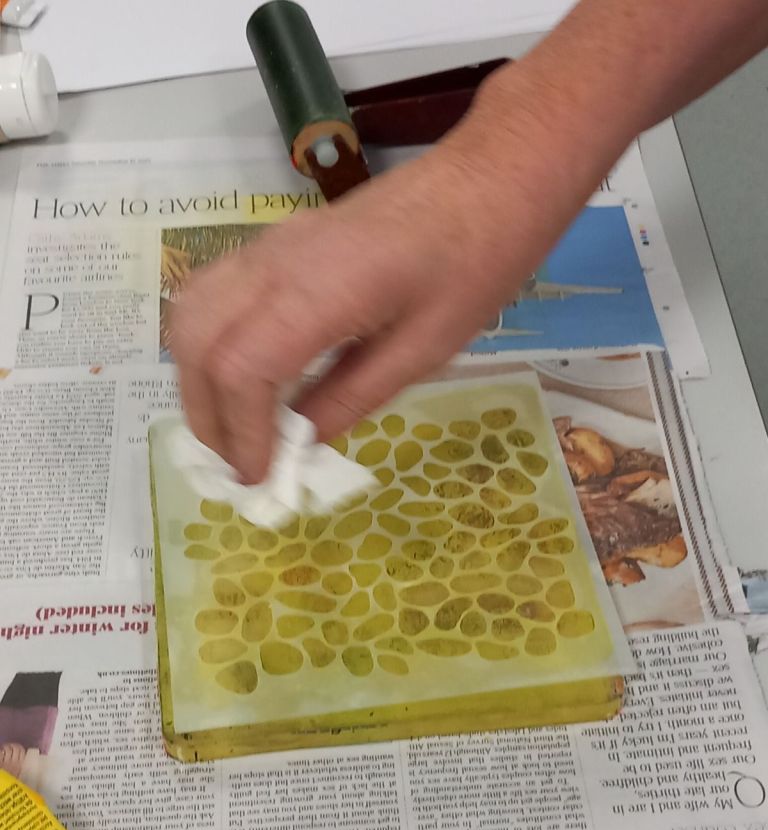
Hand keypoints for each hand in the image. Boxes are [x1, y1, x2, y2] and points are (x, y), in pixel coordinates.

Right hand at [171, 67, 608, 482]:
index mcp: (316, 293)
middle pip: (196, 344)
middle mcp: (273, 264)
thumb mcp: (423, 351)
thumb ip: (352, 399)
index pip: (239, 370)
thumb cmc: (473, 264)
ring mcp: (268, 245)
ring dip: (197, 380)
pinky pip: (212, 294)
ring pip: (190, 315)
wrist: (486, 179)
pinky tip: (243, 379)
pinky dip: (208, 344)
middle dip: (206, 416)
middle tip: (238, 463)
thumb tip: (300, 445)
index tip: (259, 479)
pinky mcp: (274, 242)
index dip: (240, 434)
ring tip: (233, 428)